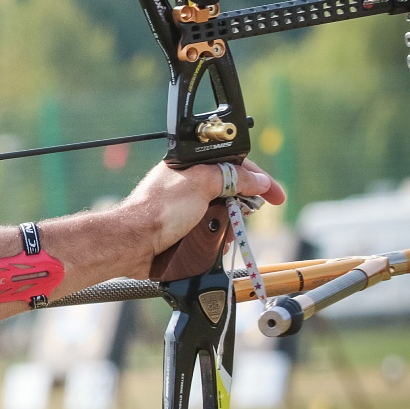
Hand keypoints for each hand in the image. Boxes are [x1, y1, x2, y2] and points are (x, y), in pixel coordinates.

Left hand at [117, 160, 284, 274]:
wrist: (134, 243)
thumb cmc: (159, 211)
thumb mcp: (200, 185)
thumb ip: (231, 178)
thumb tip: (258, 181)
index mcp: (189, 165)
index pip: (232, 165)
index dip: (257, 179)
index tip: (276, 195)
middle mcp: (187, 183)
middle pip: (230, 188)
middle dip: (244, 202)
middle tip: (252, 213)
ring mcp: (184, 206)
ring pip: (221, 210)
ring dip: (231, 222)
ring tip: (231, 231)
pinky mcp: (181, 227)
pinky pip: (210, 227)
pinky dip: (219, 234)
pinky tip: (219, 241)